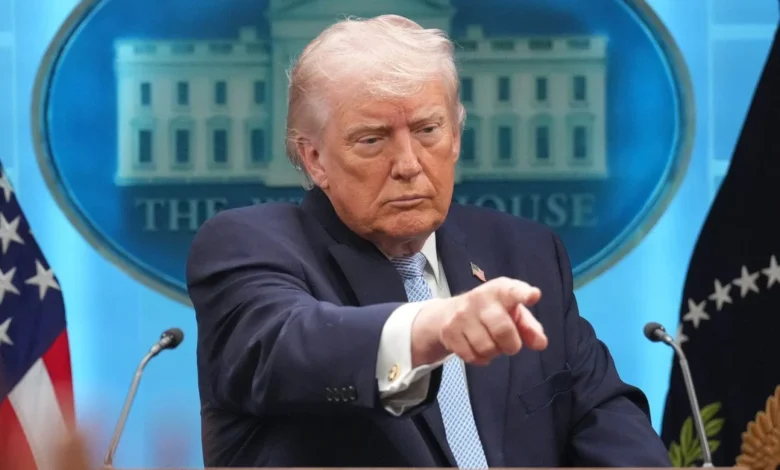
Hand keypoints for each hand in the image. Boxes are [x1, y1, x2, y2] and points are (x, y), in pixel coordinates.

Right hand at [411, 277, 547, 365]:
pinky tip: (477, 348)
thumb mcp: (513, 313)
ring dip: (494, 352)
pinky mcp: (449, 331)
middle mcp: (480, 298)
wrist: (447, 313)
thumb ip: (530, 327)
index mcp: (501, 290)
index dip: (524, 294)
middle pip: (503, 330)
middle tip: (510, 344)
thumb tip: (540, 343)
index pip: (513, 291)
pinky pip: (472, 356)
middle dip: (511, 345)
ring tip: (491, 343)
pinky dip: (480, 359)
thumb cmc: (490, 312)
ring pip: (486, 347)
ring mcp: (462, 315)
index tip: (534, 295)